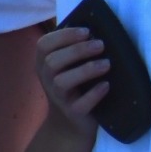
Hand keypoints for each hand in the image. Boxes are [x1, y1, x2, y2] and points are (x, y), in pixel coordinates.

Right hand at [35, 26, 108, 144]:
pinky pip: (79, 104)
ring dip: (86, 70)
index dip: (64, 36)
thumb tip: (97, 27)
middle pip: (53, 61)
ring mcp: (59, 97)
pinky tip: (106, 86)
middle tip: (101, 45)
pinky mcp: (73, 113)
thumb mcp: (70, 66)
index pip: (43, 45)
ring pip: (62, 82)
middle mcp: (47, 79)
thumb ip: (75, 48)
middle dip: (77, 50)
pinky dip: (94, 94)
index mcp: (45, 64)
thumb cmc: (75, 86)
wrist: (71, 124)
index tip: (87, 31)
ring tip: (107, 64)